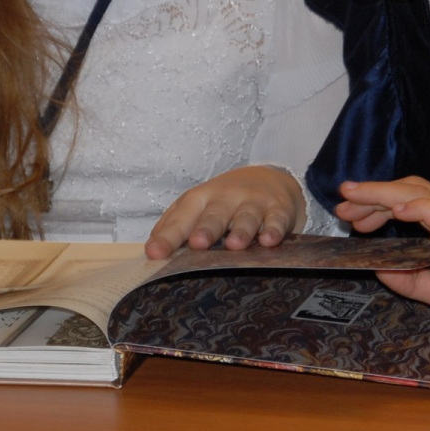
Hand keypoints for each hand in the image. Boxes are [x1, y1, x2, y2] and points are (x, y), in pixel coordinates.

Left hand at [145, 165, 305, 258]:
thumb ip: (173, 227)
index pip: (182, 217)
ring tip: (235, 245)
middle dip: (206, 228)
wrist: (268, 177)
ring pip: (247, 216)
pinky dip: (275, 229)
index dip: (168, 236)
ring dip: (241, 230)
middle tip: (198, 243)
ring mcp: (254, 202)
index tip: (155, 253)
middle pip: (215, 214)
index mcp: (201, 198)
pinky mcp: (278, 209)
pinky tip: (270, 240)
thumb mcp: (197, 207)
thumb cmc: (224, 201)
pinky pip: (277, 219)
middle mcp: (226, 198)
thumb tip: (151, 252)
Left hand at [336, 177, 429, 375]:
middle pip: (414, 188)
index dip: (383, 201)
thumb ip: (416, 278)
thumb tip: (383, 269)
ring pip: (420, 194)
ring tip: (351, 207)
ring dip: (380, 198)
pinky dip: (414, 208)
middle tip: (342, 207)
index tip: (356, 217)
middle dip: (373, 195)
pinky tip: (392, 211)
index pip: (419, 197)